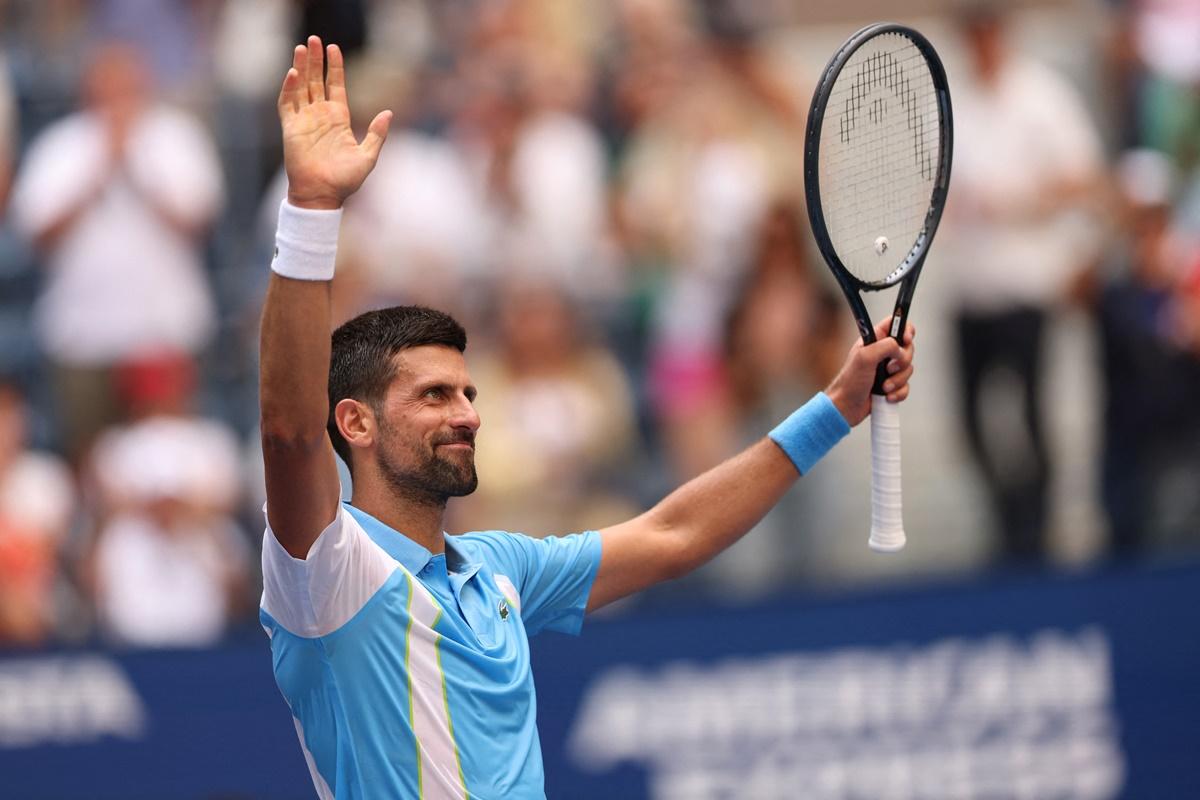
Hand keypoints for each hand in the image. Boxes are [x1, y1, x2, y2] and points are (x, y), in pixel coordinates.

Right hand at [277, 36, 391, 209]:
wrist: (323, 195)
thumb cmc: (345, 181)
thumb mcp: (368, 156)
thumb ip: (377, 134)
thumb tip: (388, 113)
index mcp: (339, 119)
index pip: (336, 86)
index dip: (335, 67)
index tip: (334, 48)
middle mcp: (320, 116)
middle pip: (317, 81)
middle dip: (315, 60)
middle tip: (314, 40)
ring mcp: (305, 121)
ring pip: (301, 87)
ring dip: (301, 68)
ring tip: (302, 48)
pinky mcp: (291, 128)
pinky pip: (287, 104)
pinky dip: (289, 89)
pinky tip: (293, 74)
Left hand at [824, 319, 914, 425]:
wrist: (846, 407)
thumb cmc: (850, 381)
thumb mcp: (865, 357)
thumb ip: (885, 346)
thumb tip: (900, 349)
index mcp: (874, 341)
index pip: (895, 324)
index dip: (905, 329)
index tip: (906, 339)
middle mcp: (882, 353)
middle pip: (907, 348)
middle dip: (902, 362)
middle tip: (889, 369)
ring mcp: (887, 370)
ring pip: (908, 369)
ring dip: (897, 380)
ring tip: (883, 387)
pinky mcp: (891, 385)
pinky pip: (906, 386)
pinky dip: (898, 392)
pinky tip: (886, 396)